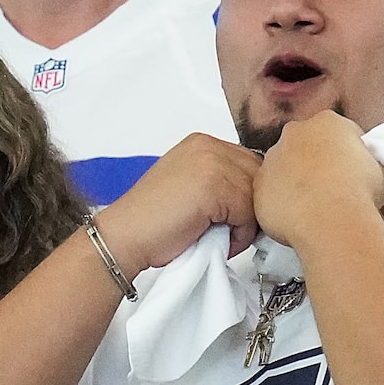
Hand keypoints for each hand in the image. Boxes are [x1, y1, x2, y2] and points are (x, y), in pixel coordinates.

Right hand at [92, 134, 262, 274]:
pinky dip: (239, 235)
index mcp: (202, 143)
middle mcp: (209, 146)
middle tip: (226, 231)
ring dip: (244, 224)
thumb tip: (256, 197)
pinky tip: (214, 240)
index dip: (246, 196)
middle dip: (249, 209)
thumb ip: (221, 181)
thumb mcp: (191, 187)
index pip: (251, 165)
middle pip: (258, 177)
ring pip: (257, 197)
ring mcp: (212, 163)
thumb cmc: (154, 223)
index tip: (231, 217)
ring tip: (217, 236)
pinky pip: (249, 214)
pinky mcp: (215, 186)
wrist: (124, 237)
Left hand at [254, 109, 383, 248]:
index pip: (336, 133)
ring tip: (314, 207)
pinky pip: (269, 194)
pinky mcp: (258, 185)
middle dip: (315, 163)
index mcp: (328, 122)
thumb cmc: (360, 191)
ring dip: (294, 183)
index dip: (345, 154)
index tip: (351, 172)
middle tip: (332, 188)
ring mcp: (273, 158)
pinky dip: (280, 204)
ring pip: (283, 169)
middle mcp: (296, 133)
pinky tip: (297, 218)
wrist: (331, 217)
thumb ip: (379, 169)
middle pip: (305, 146)